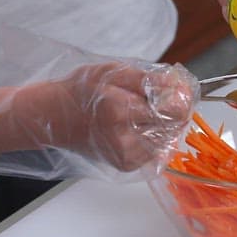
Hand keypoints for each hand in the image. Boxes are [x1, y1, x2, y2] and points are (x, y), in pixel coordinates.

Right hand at [20, 62, 197, 171]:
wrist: (55, 117)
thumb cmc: (82, 91)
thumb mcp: (113, 72)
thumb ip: (148, 79)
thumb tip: (178, 86)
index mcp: (119, 111)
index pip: (172, 111)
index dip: (182, 98)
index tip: (179, 89)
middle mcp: (124, 138)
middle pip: (174, 126)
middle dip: (175, 110)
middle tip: (162, 98)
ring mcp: (126, 156)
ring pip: (168, 139)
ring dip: (167, 124)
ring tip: (147, 111)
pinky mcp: (127, 165)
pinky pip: (157, 150)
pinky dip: (157, 136)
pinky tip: (141, 126)